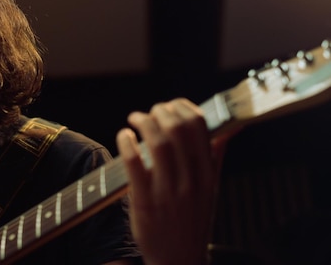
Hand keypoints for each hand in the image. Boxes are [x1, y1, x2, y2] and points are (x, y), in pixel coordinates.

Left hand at [116, 98, 225, 264]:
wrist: (179, 258)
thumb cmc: (192, 219)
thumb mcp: (211, 187)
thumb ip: (216, 154)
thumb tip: (230, 126)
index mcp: (207, 174)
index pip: (200, 127)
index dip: (183, 107)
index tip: (171, 105)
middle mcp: (191, 181)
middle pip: (178, 130)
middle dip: (161, 111)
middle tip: (151, 112)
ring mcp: (168, 192)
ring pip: (158, 143)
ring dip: (144, 122)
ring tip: (136, 119)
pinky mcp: (145, 202)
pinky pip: (135, 164)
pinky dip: (127, 143)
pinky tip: (124, 136)